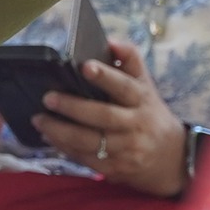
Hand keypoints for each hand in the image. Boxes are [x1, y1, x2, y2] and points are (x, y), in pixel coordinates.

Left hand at [30, 40, 187, 197]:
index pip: (123, 86)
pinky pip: (87, 158)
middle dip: (73, 107)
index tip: (84, 66)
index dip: (105, 76)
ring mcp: (126, 149)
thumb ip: (130, 60)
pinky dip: (65, 148)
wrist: (170, 156)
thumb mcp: (145, 85)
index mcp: (142, 99)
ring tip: (39, 120)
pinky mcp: (115, 168)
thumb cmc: (149, 113)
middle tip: (48, 98)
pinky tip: (49, 137)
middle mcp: (135, 125)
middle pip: (103, 116)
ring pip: (91, 141)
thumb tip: (111, 41)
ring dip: (61, 132)